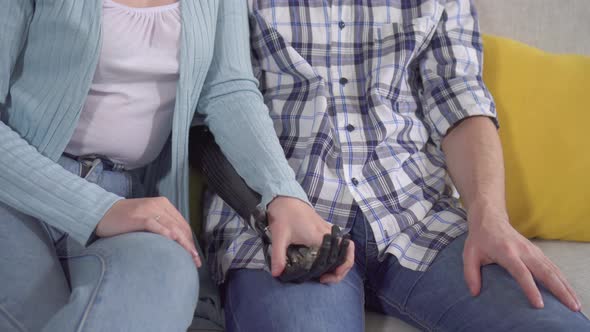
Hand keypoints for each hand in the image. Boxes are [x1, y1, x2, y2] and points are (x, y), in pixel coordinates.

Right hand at [97, 197, 201, 266]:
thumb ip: (162, 226)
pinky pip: (154, 225)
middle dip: (189, 245)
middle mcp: (158, 205)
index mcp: (163, 205)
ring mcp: (148, 210)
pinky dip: (164, 233)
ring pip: (171, 226)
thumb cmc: (126, 220)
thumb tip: (177, 244)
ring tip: (188, 257)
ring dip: (182, 243)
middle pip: (180, 227)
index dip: (190, 241)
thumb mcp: (148, 218)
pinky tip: (172, 242)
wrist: (102, 213)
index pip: (182, 224)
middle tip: (195, 261)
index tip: (195, 256)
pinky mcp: (138, 216)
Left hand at [266, 196, 353, 283]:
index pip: (340, 255)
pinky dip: (336, 254)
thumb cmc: (284, 215)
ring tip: (327, 273)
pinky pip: (338, 243)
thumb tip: (277, 274)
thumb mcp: (279, 237)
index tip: (322, 279)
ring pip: (345, 248)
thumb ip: (279, 256)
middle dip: (340, 270)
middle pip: (347, 253)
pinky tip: (324, 261)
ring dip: (341, 262)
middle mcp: (328, 233)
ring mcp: (328, 229)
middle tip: (325, 279)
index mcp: (320, 236)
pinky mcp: (325, 228)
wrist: (285, 197)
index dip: (337, 271)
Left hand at [463, 200, 579, 310]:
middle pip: (545, 272)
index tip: (539, 304)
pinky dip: (563, 279)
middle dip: (559, 290)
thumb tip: (474, 293)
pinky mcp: (537, 252)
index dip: (530, 288)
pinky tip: (569, 291)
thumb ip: (470, 274)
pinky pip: (553, 267)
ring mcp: (532, 250)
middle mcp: (523, 251)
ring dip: (566, 286)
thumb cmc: (479, 239)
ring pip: (553, 269)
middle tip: (571, 306)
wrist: (490, 218)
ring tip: (575, 304)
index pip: (521, 272)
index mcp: (507, 252)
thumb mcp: (469, 254)